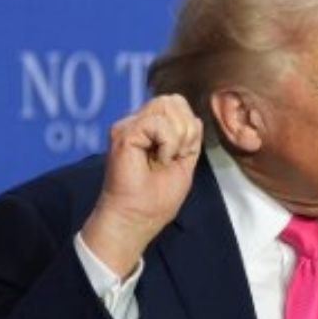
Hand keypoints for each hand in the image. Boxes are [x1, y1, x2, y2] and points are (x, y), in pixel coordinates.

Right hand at [81, 95, 202, 276]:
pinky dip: (168, 143)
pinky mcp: (123, 134)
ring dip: (178, 136)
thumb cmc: (156, 198)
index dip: (189, 126)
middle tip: (177, 156)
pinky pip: (157, 123)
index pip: (176, 104)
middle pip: (173, 100)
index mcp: (149, 129)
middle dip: (186, 129)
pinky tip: (159, 160)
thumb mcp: (184, 161)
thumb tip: (193, 118)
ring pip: (167, 106)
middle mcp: (136, 123)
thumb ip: (189, 137)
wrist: (137, 218)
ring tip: (166, 158)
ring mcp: (128, 127)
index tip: (182, 155)